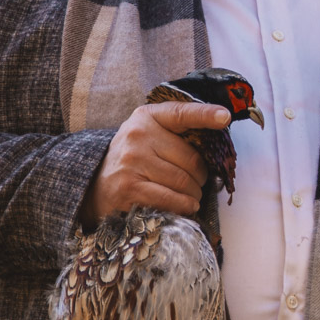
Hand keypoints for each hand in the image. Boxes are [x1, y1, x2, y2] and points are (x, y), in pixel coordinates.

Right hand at [82, 100, 230, 225]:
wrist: (95, 185)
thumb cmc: (134, 158)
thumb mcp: (149, 134)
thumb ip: (177, 131)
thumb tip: (218, 140)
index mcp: (147, 117)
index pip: (181, 113)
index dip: (205, 114)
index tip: (224, 117)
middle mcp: (137, 136)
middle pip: (192, 160)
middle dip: (202, 176)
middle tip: (199, 182)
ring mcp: (132, 162)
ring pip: (184, 182)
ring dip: (195, 194)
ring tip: (191, 195)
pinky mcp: (129, 188)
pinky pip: (171, 199)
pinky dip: (185, 206)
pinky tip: (186, 206)